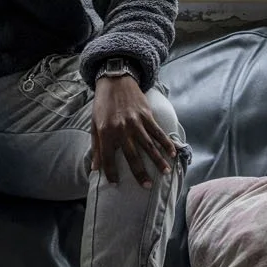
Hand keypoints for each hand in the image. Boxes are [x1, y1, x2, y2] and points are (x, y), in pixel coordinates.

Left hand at [90, 74, 176, 188]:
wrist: (115, 81)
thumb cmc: (102, 105)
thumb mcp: (94, 125)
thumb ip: (96, 147)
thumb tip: (95, 169)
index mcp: (106, 133)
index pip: (108, 158)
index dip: (111, 173)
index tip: (116, 184)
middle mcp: (121, 129)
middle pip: (132, 156)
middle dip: (140, 173)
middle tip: (147, 186)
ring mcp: (135, 122)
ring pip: (149, 146)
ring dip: (158, 160)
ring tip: (165, 173)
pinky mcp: (146, 115)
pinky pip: (158, 132)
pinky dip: (166, 143)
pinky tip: (172, 153)